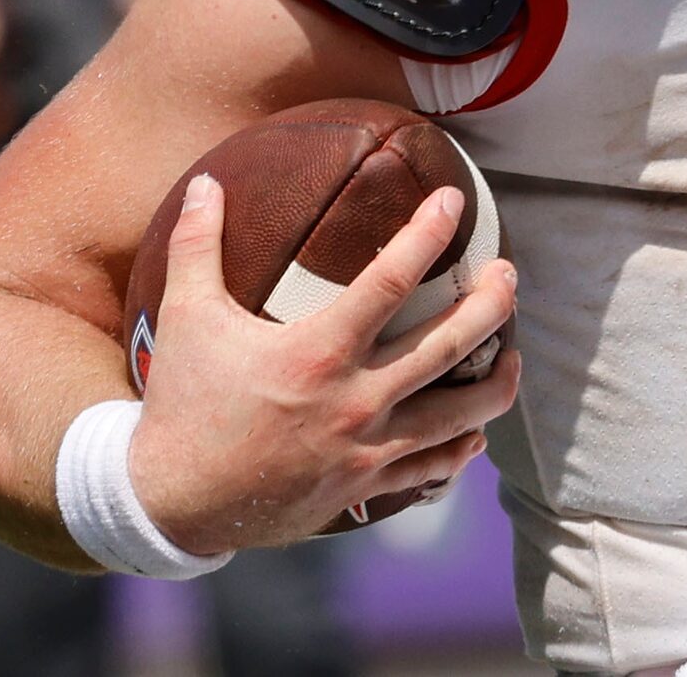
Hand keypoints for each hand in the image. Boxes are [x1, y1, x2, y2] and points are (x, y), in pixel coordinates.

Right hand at [126, 174, 518, 553]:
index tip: (456, 202)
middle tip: (508, 275)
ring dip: (497, 383)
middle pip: (450, 346)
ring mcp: (365, 449)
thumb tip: (204, 183)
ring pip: (459, 415)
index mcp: (319, 352)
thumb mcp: (186, 318)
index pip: (393, 280)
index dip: (429, 233)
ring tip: (515, 356)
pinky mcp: (364, 488)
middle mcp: (355, 400)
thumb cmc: (182, 403)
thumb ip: (198, 246)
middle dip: (492, 305)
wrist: (171, 503)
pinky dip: (461, 450)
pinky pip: (431, 470)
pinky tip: (476, 434)